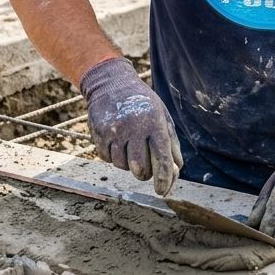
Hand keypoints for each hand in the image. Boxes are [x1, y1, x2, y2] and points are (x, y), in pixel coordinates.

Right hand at [80, 57, 182, 194]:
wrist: (111, 83)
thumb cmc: (142, 103)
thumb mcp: (162, 116)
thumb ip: (171, 143)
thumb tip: (176, 170)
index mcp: (154, 124)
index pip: (161, 159)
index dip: (164, 179)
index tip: (162, 191)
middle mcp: (134, 128)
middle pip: (140, 169)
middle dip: (144, 173)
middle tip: (144, 164)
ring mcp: (114, 131)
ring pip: (122, 166)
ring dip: (127, 163)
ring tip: (129, 145)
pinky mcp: (99, 133)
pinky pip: (106, 159)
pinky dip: (112, 156)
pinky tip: (116, 141)